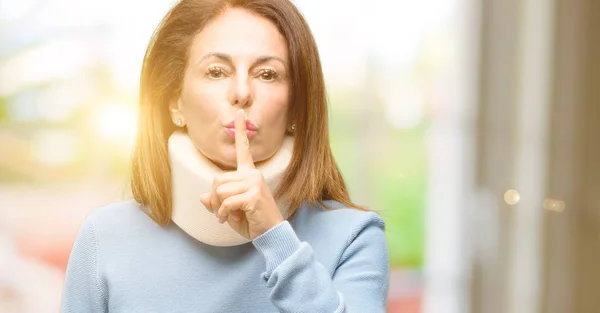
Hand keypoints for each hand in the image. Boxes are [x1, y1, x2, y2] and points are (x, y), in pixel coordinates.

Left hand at [200, 109, 284, 239]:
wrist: (270, 234)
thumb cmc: (252, 221)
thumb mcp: (230, 210)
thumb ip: (217, 202)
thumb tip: (203, 197)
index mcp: (249, 174)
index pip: (242, 149)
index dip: (240, 130)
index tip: (239, 112)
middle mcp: (252, 174)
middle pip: (217, 179)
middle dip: (214, 198)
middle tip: (221, 211)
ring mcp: (254, 183)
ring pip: (219, 191)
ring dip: (218, 207)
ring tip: (227, 215)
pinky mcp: (253, 195)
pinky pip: (225, 202)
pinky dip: (222, 214)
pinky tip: (227, 219)